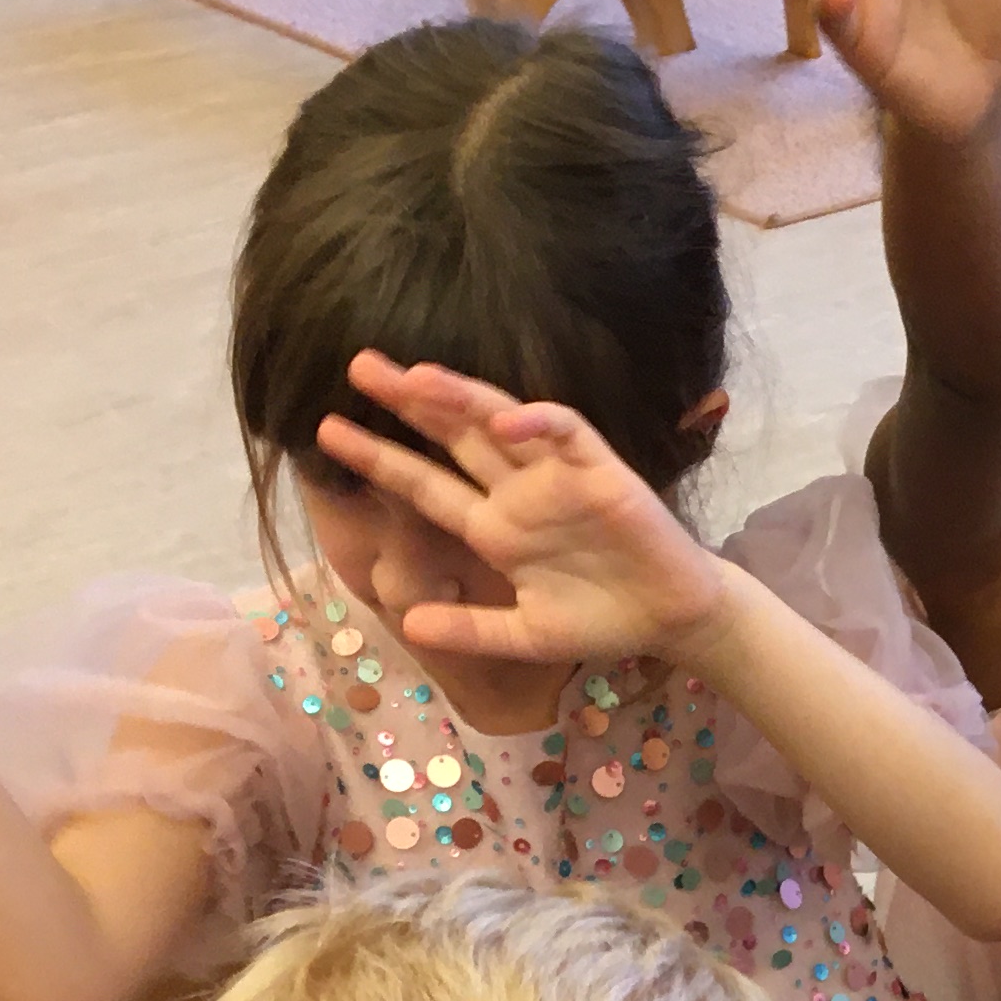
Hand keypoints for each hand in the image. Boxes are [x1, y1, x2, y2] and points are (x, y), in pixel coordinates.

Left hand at [320, 355, 734, 670]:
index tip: (327, 432)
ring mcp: (556, 476)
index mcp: (495, 528)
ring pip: (498, 422)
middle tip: (359, 365)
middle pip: (452, 434)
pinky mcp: (600, 470)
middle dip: (406, 401)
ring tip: (413, 377)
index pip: (424, 484)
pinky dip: (536, 423)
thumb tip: (408, 626)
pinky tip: (503, 419)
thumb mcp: (525, 634)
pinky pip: (565, 433)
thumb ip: (470, 630)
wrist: (672, 620)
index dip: (379, 458)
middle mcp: (517, 492)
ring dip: (459, 398)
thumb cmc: (603, 621)